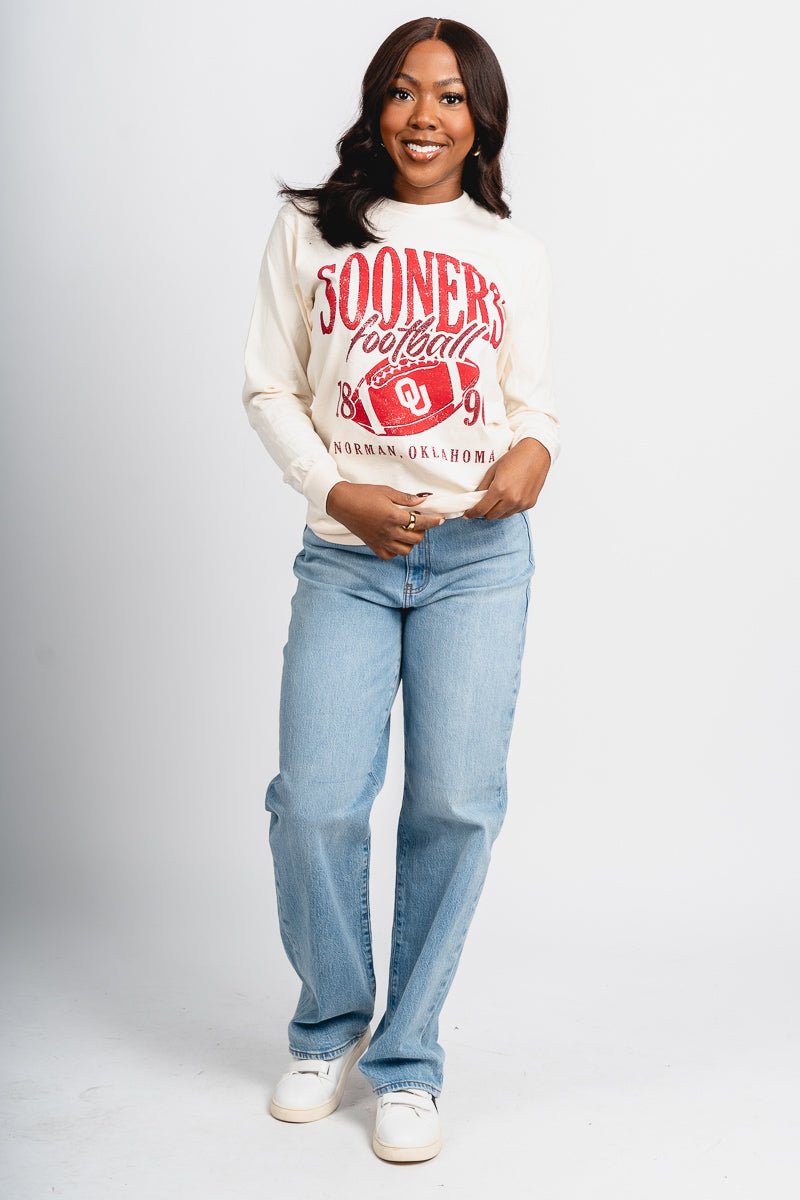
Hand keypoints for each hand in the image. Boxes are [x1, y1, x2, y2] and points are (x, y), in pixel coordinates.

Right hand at [326, 482, 444, 558]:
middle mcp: (389, 531)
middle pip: (415, 539)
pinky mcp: (372, 545)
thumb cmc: (363, 494)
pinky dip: (395, 551)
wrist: (342, 502)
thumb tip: (423, 500)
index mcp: (394, 516)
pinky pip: (389, 555)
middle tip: (418, 521)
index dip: (433, 521)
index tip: (440, 520)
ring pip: (404, 550)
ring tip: (408, 532)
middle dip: (422, 531)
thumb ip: (405, 498)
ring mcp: (380, 540)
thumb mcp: (386, 491)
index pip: (421, 522)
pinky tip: (395, 541)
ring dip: (410, 542)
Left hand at [462, 438, 550, 519]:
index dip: (472, 513)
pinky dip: (509, 508)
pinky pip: (515, 511)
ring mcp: (522, 503)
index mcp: (500, 490)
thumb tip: (475, 499)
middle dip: (484, 512)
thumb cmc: (514, 458)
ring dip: (497, 511)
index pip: (481, 510)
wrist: (536, 453)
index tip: (468, 514)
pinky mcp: (530, 504)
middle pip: (491, 516)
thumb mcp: (493, 470)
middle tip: (482, 505)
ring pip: (503, 516)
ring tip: (497, 500)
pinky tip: (510, 496)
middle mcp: (511, 500)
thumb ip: (483, 486)